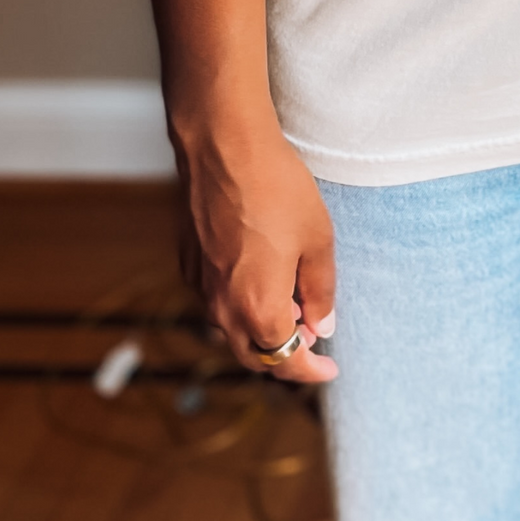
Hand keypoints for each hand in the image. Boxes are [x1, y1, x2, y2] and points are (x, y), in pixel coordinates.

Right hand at [174, 116, 337, 382]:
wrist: (225, 149)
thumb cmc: (277, 190)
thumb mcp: (318, 241)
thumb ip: (320, 291)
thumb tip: (322, 326)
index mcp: (257, 308)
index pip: (284, 360)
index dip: (310, 370)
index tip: (329, 369)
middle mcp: (221, 306)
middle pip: (254, 353)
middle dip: (285, 356)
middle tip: (314, 342)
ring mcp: (200, 286)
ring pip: (232, 329)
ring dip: (262, 330)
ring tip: (294, 307)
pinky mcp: (190, 264)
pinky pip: (216, 301)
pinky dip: (241, 305)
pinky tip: (263, 279)